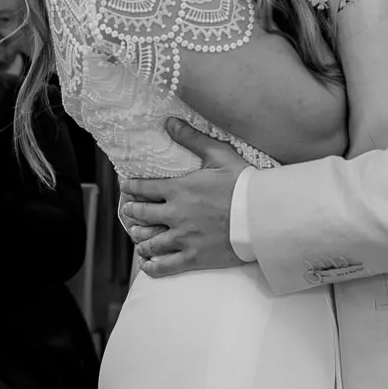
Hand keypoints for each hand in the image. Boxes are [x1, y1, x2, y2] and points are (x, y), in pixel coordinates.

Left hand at [118, 121, 246, 276]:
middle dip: (132, 212)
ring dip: (140, 238)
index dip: (130, 187)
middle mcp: (175, 215)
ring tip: (137, 236)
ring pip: (150, 242)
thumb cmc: (243, 183)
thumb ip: (192, 139)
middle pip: (142, 216)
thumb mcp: (219, 154)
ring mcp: (183, 238)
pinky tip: (147, 264)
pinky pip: (166, 266)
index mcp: (179, 190)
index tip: (125, 186)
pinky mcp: (194, 257)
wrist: (262, 215)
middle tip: (129, 211)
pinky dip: (153, 266)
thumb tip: (170, 122)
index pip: (144, 188)